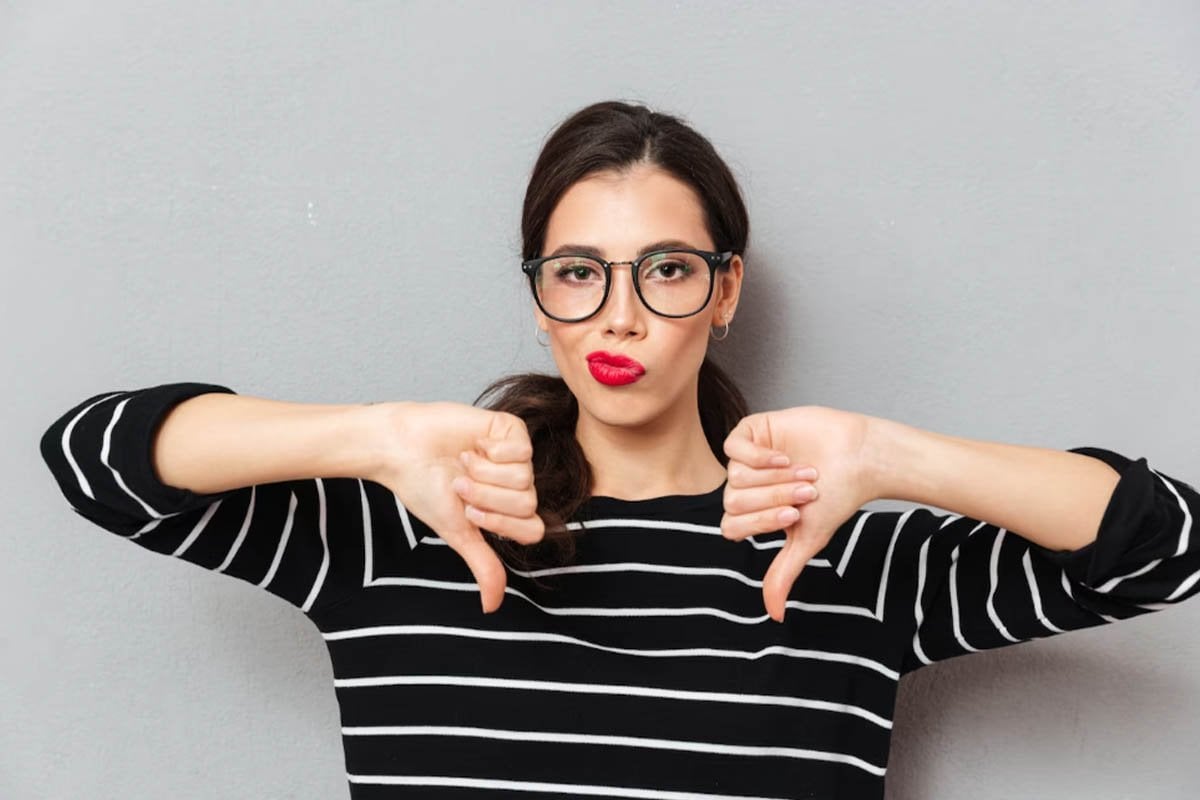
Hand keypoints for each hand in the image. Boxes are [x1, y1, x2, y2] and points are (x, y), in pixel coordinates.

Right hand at [368, 401, 543, 613]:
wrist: (402, 450)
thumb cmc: (425, 489)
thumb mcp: (458, 533)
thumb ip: (483, 565)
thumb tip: (492, 608)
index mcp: (507, 510)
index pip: (534, 530)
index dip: (501, 524)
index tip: (469, 514)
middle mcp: (516, 484)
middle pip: (528, 504)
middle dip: (486, 497)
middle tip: (460, 485)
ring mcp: (516, 456)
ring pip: (525, 478)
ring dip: (484, 474)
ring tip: (462, 464)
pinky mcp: (512, 430)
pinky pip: (522, 450)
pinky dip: (491, 451)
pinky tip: (473, 445)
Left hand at [721, 405, 878, 621]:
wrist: (860, 458)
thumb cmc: (836, 497)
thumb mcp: (807, 539)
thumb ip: (783, 572)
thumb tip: (774, 615)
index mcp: (753, 512)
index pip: (731, 527)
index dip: (761, 522)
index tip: (795, 516)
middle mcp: (746, 485)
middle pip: (733, 501)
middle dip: (774, 498)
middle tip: (807, 491)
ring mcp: (747, 458)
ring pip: (735, 475)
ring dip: (775, 478)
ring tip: (806, 472)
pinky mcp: (753, 430)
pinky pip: (733, 446)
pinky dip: (759, 456)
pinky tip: (785, 457)